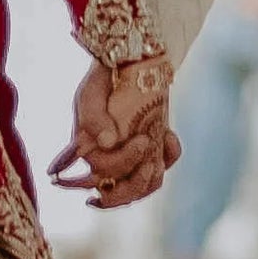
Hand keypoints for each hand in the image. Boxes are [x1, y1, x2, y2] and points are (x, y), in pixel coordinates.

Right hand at [66, 57, 178, 208]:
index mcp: (88, 153)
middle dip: (136, 184)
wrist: (128, 63)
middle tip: (149, 158)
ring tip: (160, 146)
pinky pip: (162, 168)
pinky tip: (169, 135)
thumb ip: (93, 115)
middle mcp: (107, 162)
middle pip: (118, 196)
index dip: (121, 165)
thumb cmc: (103, 80)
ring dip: (152, 176)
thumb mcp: (92, 92)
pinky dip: (169, 157)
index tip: (142, 140)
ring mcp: (129, 159)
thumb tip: (107, 142)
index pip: (101, 176)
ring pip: (141, 189)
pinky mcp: (149, 152)